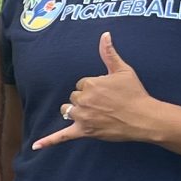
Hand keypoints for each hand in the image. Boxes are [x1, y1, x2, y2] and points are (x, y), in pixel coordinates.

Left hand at [33, 33, 159, 148]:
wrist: (144, 117)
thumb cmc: (135, 93)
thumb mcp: (122, 70)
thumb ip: (109, 53)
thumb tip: (104, 34)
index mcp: (90, 83)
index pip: (81, 84)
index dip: (94, 88)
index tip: (108, 92)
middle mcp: (83, 99)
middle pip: (74, 97)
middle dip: (86, 99)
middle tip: (106, 104)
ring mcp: (82, 116)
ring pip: (67, 111)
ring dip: (75, 111)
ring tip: (93, 113)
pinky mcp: (84, 131)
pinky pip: (62, 137)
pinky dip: (49, 141)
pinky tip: (35, 146)